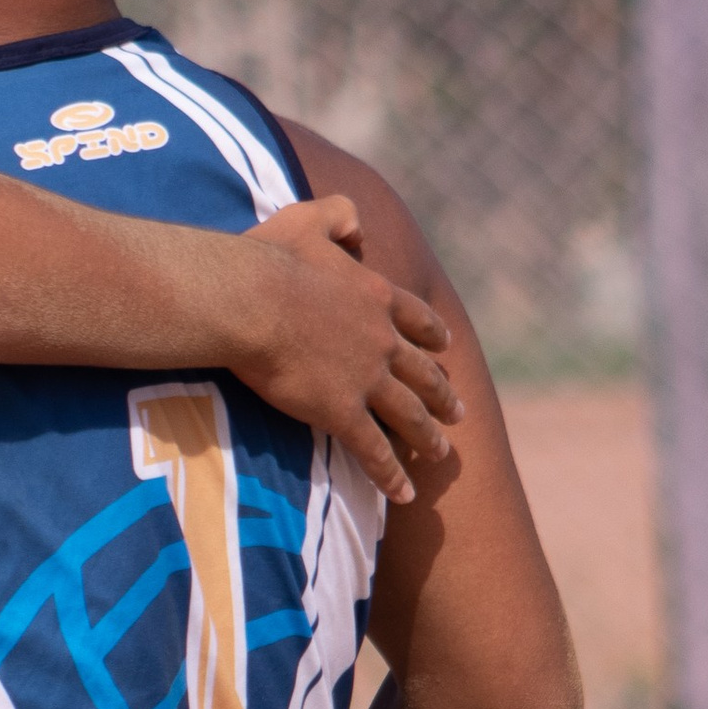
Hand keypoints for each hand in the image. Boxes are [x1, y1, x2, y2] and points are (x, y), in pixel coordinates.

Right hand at [232, 201, 459, 504]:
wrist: (248, 301)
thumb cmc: (267, 259)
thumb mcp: (308, 218)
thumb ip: (340, 215)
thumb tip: (360, 228)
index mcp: (375, 296)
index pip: (416, 321)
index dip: (433, 338)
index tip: (445, 350)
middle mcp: (381, 341)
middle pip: (423, 373)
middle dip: (443, 394)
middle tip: (458, 411)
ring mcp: (366, 380)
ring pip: (409, 416)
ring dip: (428, 437)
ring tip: (441, 454)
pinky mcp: (342, 412)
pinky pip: (375, 451)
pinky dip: (393, 475)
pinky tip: (405, 494)